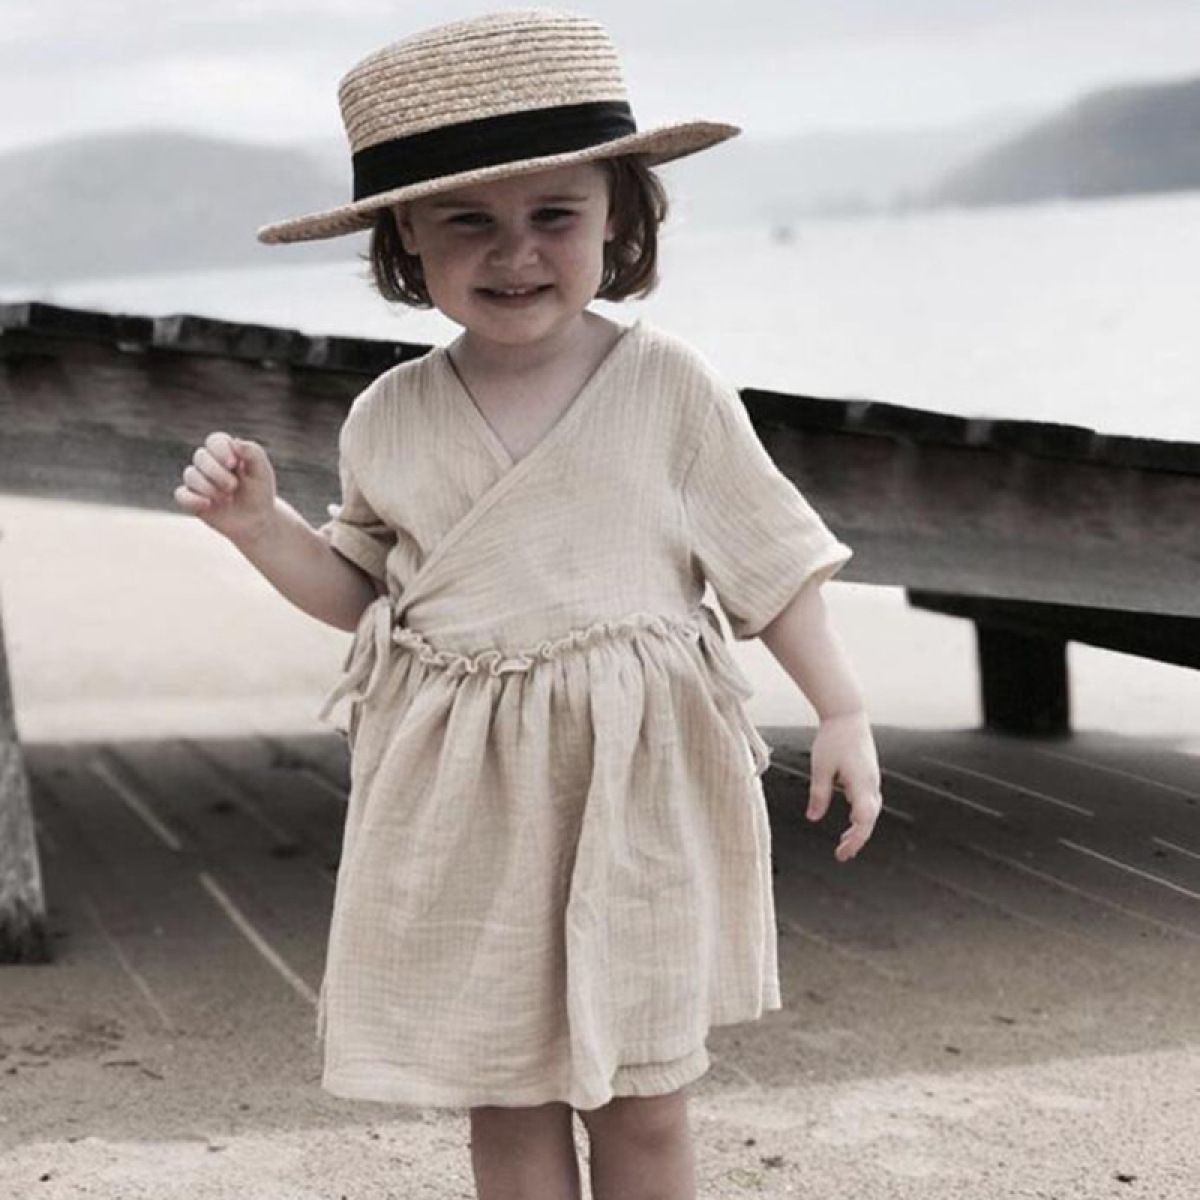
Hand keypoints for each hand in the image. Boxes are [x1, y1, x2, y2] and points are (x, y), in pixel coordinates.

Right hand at [173, 431, 277, 542]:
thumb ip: (253, 453)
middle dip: (217, 472)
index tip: (233, 464)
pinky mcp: (192, 499)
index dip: (220, 450)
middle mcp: (209, 463)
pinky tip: (208, 504)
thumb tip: (236, 441)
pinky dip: (192, 499)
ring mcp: (198, 480)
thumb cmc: (260, 492)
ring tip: (228, 499)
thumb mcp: (262, 472)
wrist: (256, 520)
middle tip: (233, 486)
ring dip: (209, 487)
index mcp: (226, 452)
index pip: (214, 441)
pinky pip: (180, 494)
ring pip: (190, 475)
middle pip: (200, 456)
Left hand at [805, 710, 881, 862]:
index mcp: (861, 783)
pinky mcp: (869, 775)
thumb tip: (812, 818)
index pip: (864, 820)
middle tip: (841, 855)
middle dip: (857, 839)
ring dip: (859, 829)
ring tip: (844, 843)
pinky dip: (860, 815)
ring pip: (870, 811)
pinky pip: (868, 802)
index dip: (855, 839)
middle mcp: (871, 784)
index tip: (842, 852)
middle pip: (869, 820)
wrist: (847, 715)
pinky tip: (850, 822)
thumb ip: (818, 794)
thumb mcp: (820, 767)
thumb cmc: (833, 738)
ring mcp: (872, 780)